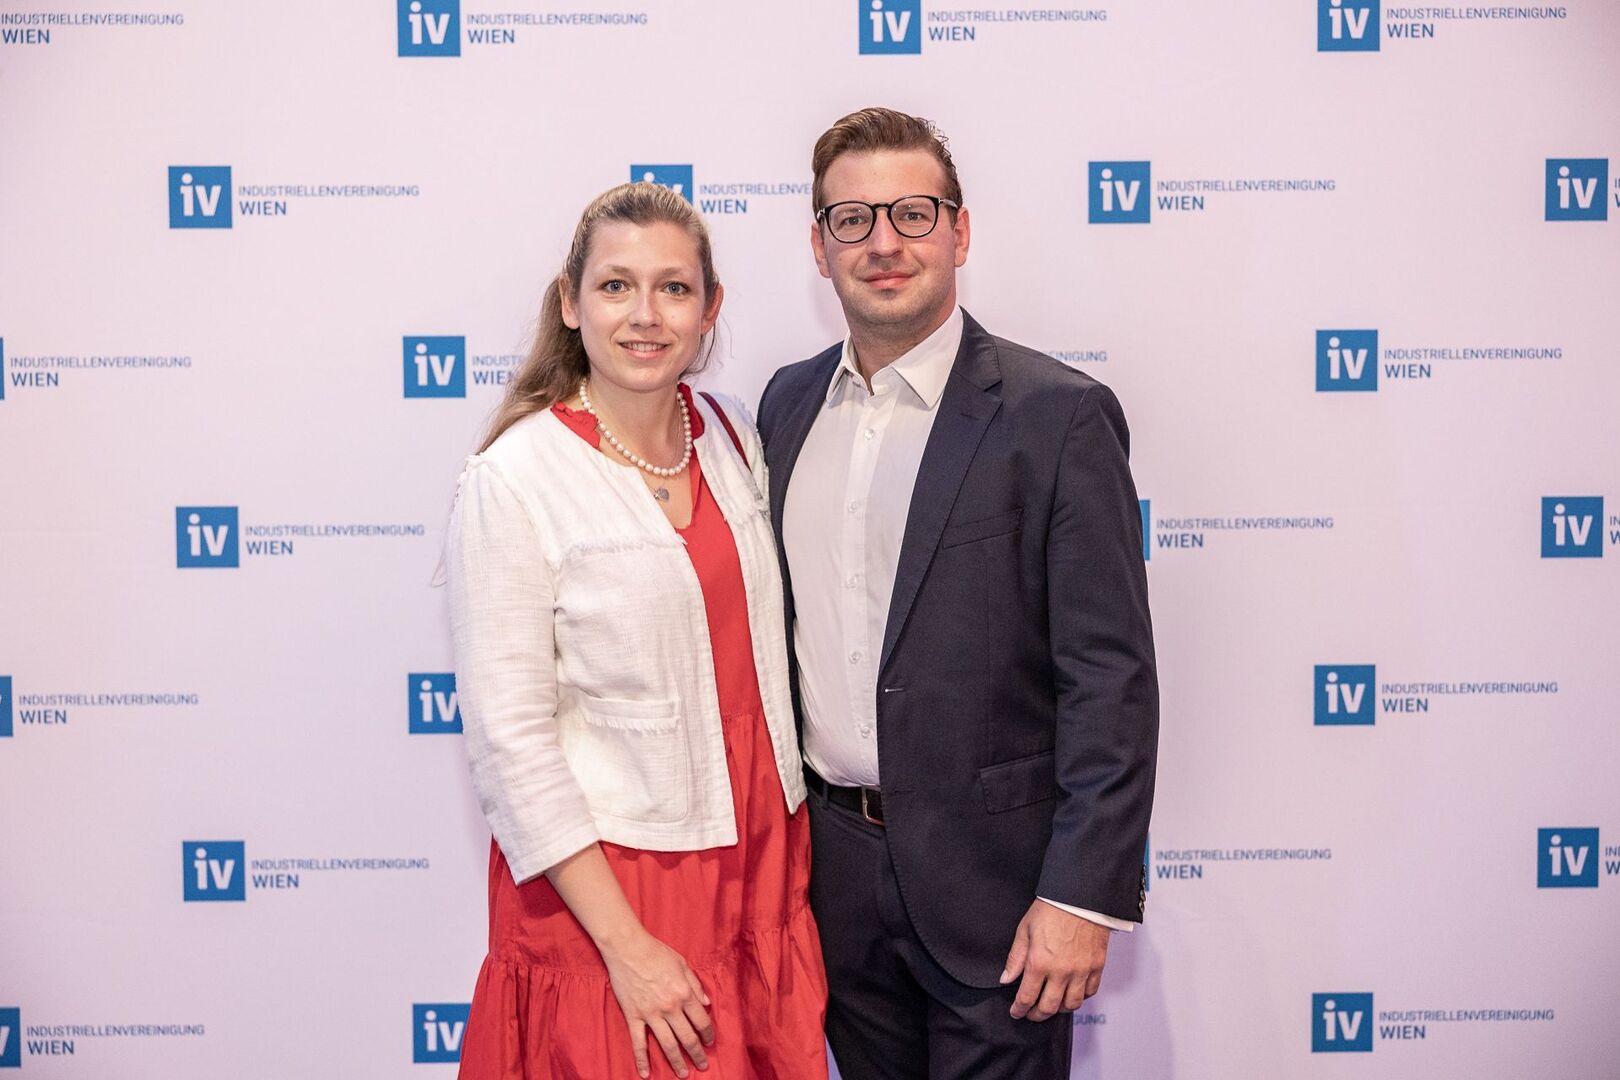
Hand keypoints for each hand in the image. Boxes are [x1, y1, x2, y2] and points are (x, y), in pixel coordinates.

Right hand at [601, 930, 714, 1077]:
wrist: (628, 948)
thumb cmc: (656, 952)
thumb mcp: (683, 964)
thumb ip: (696, 985)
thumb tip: (708, 1004)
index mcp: (685, 993)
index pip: (701, 1021)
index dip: (708, 1035)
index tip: (709, 1043)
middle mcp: (670, 1007)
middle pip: (687, 1038)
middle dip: (697, 1054)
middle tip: (702, 1066)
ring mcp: (651, 1014)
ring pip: (667, 1045)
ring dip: (677, 1062)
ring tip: (683, 1074)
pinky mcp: (634, 1016)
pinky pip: (638, 1043)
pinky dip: (642, 1060)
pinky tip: (646, 1074)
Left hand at [999, 900, 1109, 1020]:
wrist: (1080, 896)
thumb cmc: (1051, 908)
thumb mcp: (1025, 930)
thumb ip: (1016, 958)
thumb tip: (1006, 979)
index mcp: (1040, 963)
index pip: (1027, 997)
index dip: (1019, 1009)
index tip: (1016, 1012)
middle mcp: (1061, 972)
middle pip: (1049, 1008)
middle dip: (1037, 1015)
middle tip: (1031, 1014)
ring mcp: (1081, 971)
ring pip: (1071, 1005)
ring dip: (1059, 1009)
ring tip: (1052, 1005)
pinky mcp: (1097, 966)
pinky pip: (1090, 992)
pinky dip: (1080, 997)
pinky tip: (1072, 992)